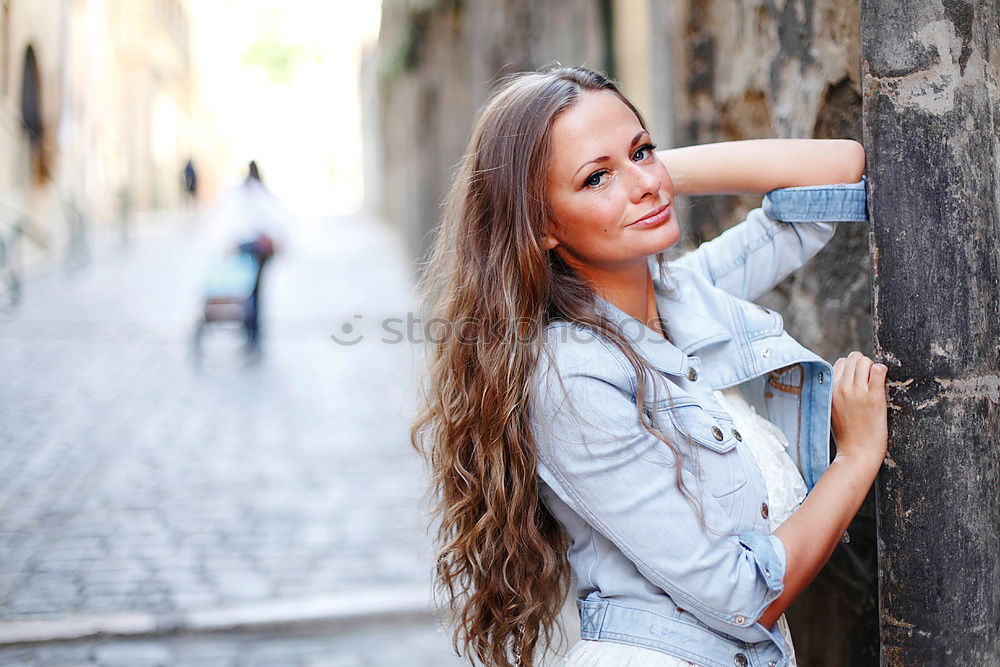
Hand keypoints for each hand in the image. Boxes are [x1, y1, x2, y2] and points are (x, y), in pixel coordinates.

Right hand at [831, 351, 887, 465]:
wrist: (857, 453)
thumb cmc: (847, 434)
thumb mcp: (831, 410)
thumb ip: (835, 393)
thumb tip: (844, 379)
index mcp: (830, 390)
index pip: (840, 363)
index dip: (851, 368)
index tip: (858, 378)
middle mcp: (842, 388)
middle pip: (853, 358)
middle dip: (863, 365)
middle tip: (869, 379)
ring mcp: (858, 392)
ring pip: (865, 361)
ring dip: (872, 367)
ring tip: (875, 381)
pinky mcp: (874, 397)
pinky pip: (879, 370)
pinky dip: (882, 370)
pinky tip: (882, 382)